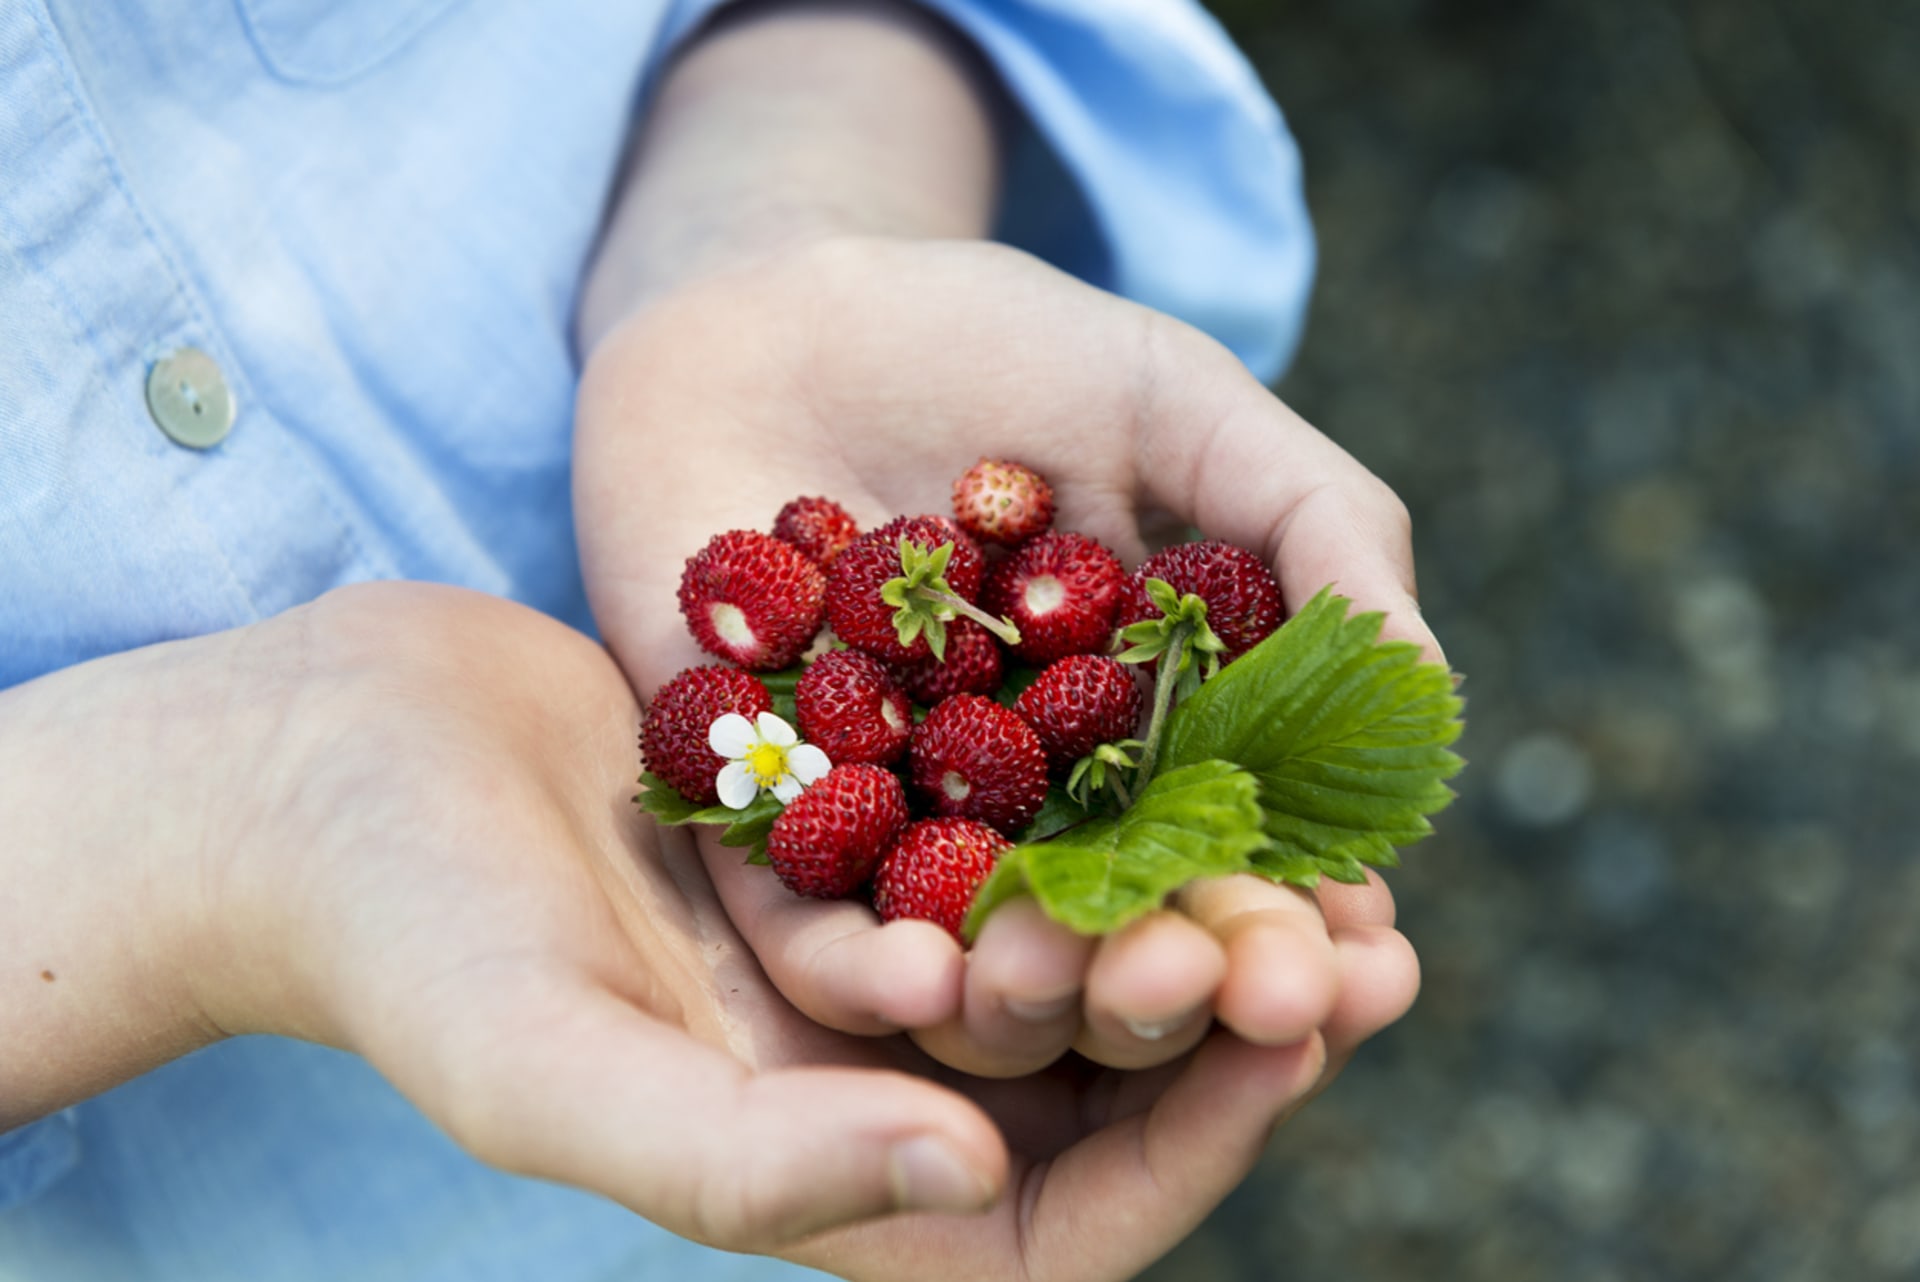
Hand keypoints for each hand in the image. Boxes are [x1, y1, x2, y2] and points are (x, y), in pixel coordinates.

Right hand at [0, 581, 1366, 1278]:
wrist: (329, 766)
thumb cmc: (406, 945)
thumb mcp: (552, 1074)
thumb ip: (750, 1163)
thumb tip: (976, 1180)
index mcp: (818, 1179)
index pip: (1060, 1222)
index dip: (1197, 1146)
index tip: (1293, 1032)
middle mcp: (862, 1080)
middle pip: (1100, 1082)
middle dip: (1235, 1016)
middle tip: (1369, 936)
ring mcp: (862, 951)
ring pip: (1080, 947)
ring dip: (1195, 899)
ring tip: (1323, 840)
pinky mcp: (852, 830)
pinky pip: (1018, 828)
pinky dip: (1105, 798)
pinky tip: (1196, 726)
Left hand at [573, 236, 1426, 1079]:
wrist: (774, 299)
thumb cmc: (995, 349)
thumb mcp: (1183, 408)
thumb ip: (1315, 528)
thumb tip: (1427, 694)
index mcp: (1149, 735)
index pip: (1240, 853)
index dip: (1305, 911)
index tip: (1367, 963)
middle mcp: (1030, 804)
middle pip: (1115, 933)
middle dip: (1185, 978)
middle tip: (1245, 1012)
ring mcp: (892, 818)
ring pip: (968, 954)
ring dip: (1032, 997)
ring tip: (1080, 995)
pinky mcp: (754, 812)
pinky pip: (799, 919)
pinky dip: (852, 963)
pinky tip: (913, 982)